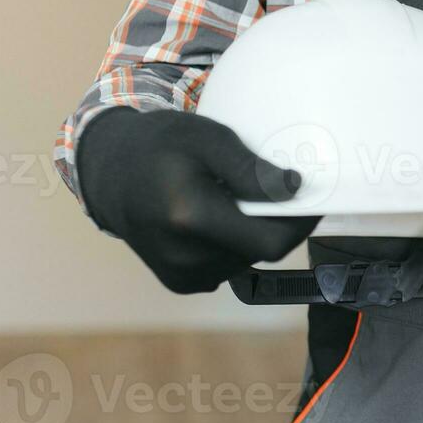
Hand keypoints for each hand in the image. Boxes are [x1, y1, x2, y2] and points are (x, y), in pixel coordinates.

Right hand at [76, 108, 318, 293]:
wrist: (110, 173)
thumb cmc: (160, 146)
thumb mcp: (208, 139)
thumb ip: (252, 168)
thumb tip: (295, 190)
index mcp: (190, 219)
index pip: (273, 242)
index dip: (301, 223)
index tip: (313, 197)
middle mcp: (185, 257)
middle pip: (262, 250)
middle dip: (276, 222)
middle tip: (272, 188)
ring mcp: (182, 275)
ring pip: (248, 259)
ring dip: (253, 232)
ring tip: (232, 198)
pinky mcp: (181, 282)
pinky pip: (229, 266)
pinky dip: (234, 244)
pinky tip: (216, 218)